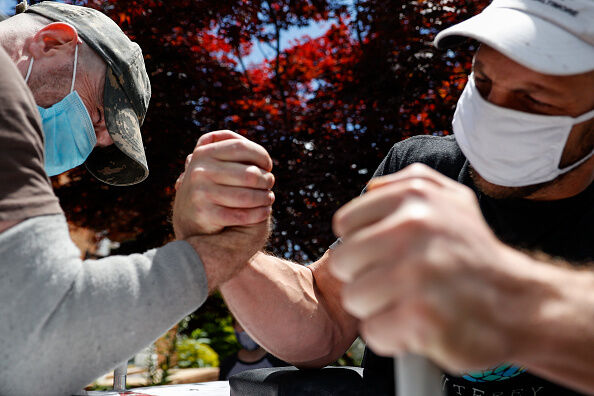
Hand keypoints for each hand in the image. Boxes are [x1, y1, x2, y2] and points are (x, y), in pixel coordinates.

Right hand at [173, 130, 274, 238]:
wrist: (187, 216)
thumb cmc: (210, 183)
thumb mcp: (212, 161)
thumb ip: (230, 148)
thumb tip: (259, 152)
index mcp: (203, 153)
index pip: (240, 147)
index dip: (261, 155)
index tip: (268, 165)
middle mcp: (199, 171)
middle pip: (249, 173)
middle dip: (266, 179)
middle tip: (270, 183)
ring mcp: (200, 192)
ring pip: (247, 196)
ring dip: (265, 197)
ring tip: (269, 197)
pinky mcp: (205, 214)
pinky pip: (241, 215)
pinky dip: (258, 214)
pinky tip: (264, 211)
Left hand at [330, 163, 533, 371]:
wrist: (521, 304)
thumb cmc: (475, 254)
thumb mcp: (452, 199)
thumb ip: (409, 183)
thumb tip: (370, 190)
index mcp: (414, 197)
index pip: (345, 224)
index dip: (364, 244)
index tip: (389, 254)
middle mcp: (413, 229)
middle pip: (342, 262)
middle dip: (366, 277)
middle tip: (401, 282)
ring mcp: (416, 275)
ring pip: (353, 298)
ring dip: (378, 307)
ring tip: (412, 301)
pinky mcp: (420, 319)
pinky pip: (372, 331)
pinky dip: (392, 336)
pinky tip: (419, 324)